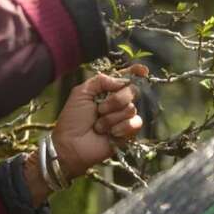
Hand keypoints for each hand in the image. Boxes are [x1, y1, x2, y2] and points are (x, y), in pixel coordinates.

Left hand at [52, 64, 147, 178]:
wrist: (71, 143)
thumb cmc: (73, 118)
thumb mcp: (81, 93)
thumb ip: (100, 81)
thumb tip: (121, 81)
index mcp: (105, 91)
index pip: (124, 79)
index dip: (135, 73)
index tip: (142, 70)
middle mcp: (117, 102)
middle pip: (132, 91)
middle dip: (115, 100)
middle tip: (99, 109)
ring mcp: (123, 118)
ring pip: (131, 108)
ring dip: (111, 117)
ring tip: (98, 125)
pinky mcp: (128, 133)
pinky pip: (135, 123)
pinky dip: (121, 127)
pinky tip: (110, 134)